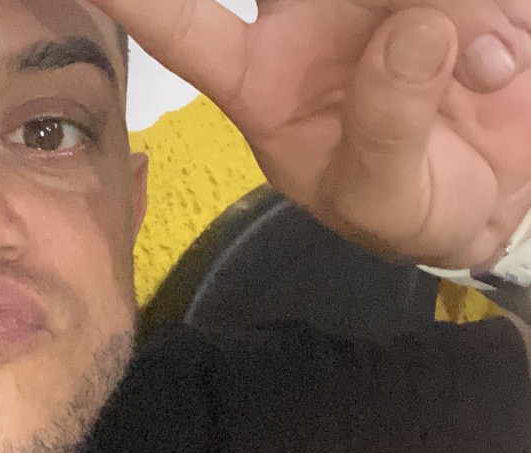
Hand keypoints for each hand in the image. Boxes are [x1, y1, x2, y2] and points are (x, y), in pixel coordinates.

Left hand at [89, 0, 530, 268]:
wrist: (501, 187)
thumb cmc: (410, 202)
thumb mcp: (382, 200)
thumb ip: (386, 134)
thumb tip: (416, 33)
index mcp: (259, 78)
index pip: (184, 28)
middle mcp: (304, 14)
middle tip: (353, 15)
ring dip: (435, 5)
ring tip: (478, 74)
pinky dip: (492, 17)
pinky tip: (499, 63)